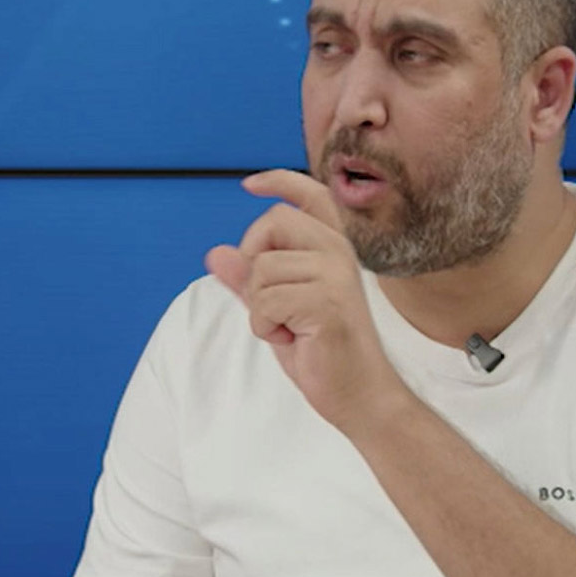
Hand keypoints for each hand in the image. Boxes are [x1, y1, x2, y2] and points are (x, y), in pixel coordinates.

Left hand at [205, 169, 410, 435]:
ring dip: (260, 307)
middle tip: (272, 302)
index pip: (309, 195)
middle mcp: (338, 252)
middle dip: (254, 260)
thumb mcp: (277, 309)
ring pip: (261, 269)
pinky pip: (265, 300)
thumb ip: (250, 280)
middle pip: (271, 223)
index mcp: (332, 248)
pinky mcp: (327, 301)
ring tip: (291, 328)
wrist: (359, 395)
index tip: (249, 184)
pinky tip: (293, 339)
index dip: (279, 181)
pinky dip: (265, 326)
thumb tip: (216, 253)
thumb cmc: (322, 352)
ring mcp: (335, 274)